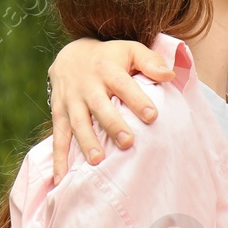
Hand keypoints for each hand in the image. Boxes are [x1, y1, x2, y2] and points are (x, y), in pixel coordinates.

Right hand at [49, 37, 175, 183]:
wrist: (70, 55)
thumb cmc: (110, 57)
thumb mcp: (131, 50)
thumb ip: (150, 62)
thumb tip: (169, 76)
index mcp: (107, 70)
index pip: (123, 85)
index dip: (137, 100)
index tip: (152, 116)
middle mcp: (87, 86)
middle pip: (99, 106)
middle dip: (112, 125)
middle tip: (127, 142)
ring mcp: (71, 101)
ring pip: (78, 122)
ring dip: (86, 142)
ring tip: (98, 161)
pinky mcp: (59, 113)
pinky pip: (58, 136)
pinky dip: (58, 157)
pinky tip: (61, 177)